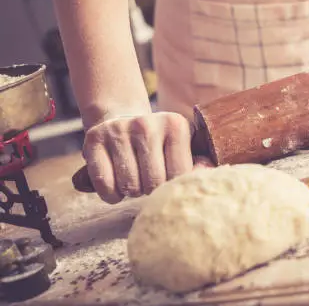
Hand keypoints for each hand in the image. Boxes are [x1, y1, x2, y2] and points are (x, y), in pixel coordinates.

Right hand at [83, 112, 197, 203]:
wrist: (122, 121)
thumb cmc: (158, 144)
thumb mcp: (181, 147)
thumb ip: (196, 164)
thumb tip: (207, 173)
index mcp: (175, 124)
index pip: (179, 175)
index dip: (172, 186)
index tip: (168, 178)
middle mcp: (146, 123)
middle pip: (154, 183)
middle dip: (151, 190)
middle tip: (149, 180)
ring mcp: (119, 129)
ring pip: (129, 186)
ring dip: (131, 192)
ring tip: (135, 179)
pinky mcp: (94, 138)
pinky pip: (104, 184)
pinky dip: (111, 195)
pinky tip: (117, 185)